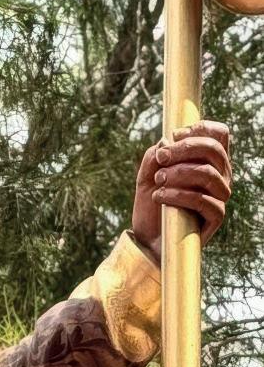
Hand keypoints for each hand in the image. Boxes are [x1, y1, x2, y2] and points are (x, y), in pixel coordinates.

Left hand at [131, 120, 232, 264]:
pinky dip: (177, 195)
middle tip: (160, 158)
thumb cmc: (153, 203)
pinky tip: (160, 197)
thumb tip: (166, 141)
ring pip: (208, 174)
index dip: (200, 128)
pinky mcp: (216, 217)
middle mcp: (219, 175)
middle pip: (214, 149)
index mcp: (208, 161)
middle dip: (182, 149)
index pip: (219, 134)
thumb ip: (155, 156)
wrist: (148, 237)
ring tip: (158, 181)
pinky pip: (202, 200)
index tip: (175, 135)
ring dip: (177, 173)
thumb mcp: (147, 175)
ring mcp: (219, 196)